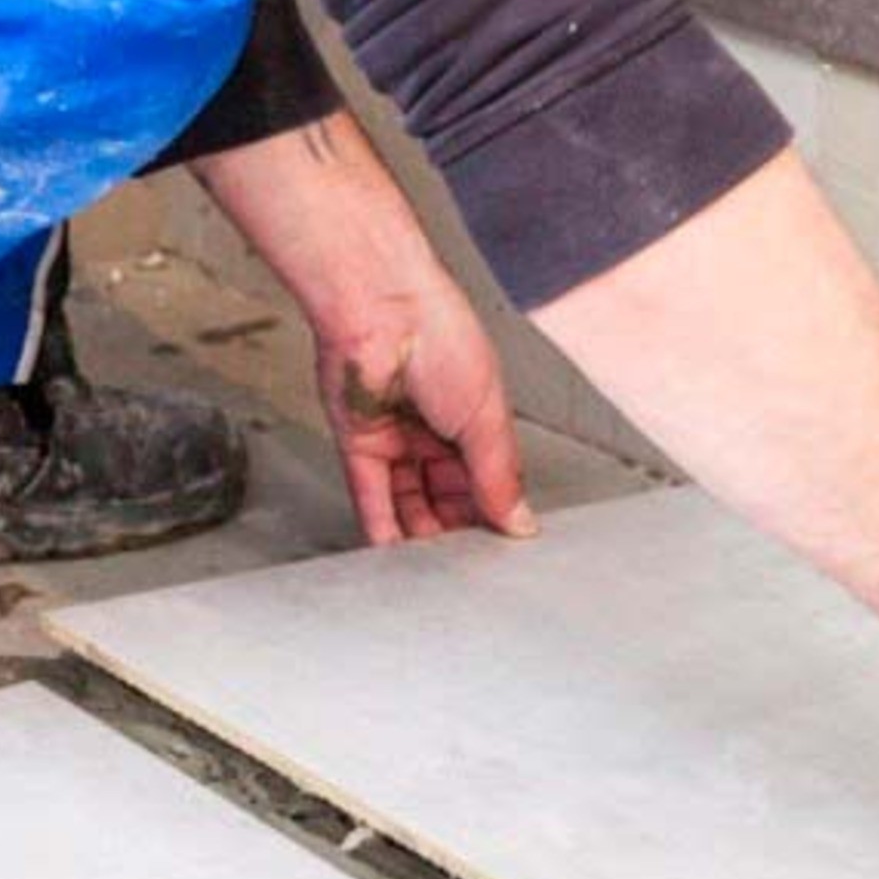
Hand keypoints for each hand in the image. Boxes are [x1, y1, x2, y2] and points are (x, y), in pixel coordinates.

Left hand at [317, 277, 537, 545]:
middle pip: (447, 497)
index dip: (491, 515)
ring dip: (418, 535)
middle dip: (455, 530)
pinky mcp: (358, 443)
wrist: (380, 310)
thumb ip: (499, 477)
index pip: (486, 482)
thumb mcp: (486, 417)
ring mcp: (396, 438)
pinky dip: (381, 525)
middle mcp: (435, 431)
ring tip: (430, 568)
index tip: (499, 548)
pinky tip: (393, 554)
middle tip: (463, 565)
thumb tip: (519, 522)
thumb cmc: (440, 336)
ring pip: (408, 502)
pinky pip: (370, 495)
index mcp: (475, 418)